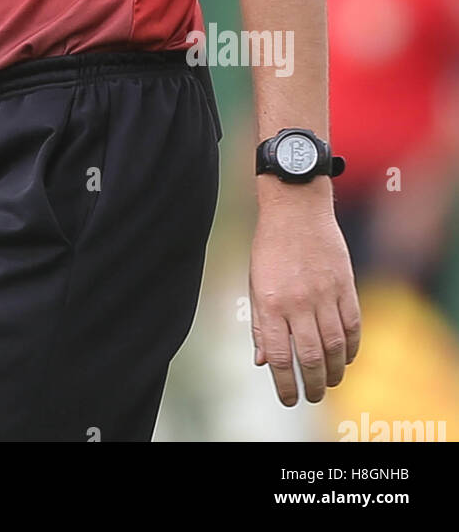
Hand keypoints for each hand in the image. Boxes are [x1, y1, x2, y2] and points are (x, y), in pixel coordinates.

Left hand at [249, 201, 360, 404]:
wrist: (295, 208)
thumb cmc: (270, 246)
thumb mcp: (255, 282)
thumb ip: (261, 324)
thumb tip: (262, 361)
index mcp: (270, 302)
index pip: (280, 357)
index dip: (285, 384)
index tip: (289, 399)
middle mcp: (297, 302)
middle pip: (310, 358)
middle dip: (312, 385)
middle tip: (312, 397)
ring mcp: (323, 294)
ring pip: (334, 347)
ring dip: (334, 372)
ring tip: (330, 383)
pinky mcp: (344, 285)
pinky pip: (352, 326)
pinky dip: (351, 347)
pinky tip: (346, 358)